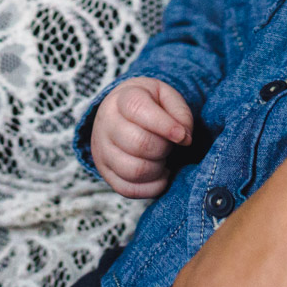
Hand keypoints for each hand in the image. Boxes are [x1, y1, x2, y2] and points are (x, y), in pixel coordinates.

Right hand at [91, 78, 195, 197]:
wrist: (120, 113)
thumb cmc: (150, 105)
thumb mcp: (167, 96)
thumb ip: (180, 112)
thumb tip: (184, 138)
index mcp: (123, 99)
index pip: (139, 110)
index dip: (166, 126)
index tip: (182, 136)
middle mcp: (107, 123)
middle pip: (138, 144)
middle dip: (164, 148)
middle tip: (169, 144)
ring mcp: (102, 150)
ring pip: (134, 170)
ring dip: (158, 168)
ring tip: (162, 158)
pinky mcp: (105, 172)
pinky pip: (128, 190)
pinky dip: (152, 187)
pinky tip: (160, 173)